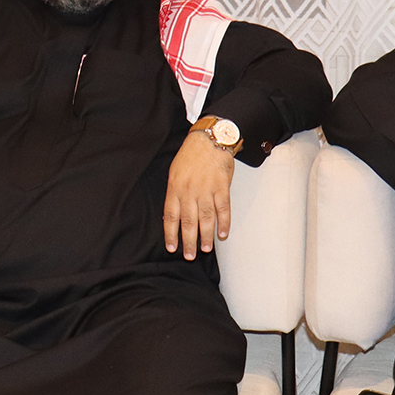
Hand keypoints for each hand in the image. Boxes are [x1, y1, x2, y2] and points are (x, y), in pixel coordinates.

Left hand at [163, 129, 234, 259]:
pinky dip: (224, 223)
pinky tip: (223, 234)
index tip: (172, 248)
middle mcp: (190, 191)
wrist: (210, 139)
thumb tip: (173, 216)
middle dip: (188, 241)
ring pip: (206, 219)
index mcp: (175, 188)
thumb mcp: (175, 172)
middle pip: (188, 222)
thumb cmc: (190, 155)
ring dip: (206, 236)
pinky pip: (223, 209)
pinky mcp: (222, 187)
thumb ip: (174, 193)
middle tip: (189, 256)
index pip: (171, 216)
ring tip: (205, 249)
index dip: (171, 234)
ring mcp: (207, 190)